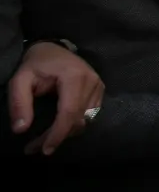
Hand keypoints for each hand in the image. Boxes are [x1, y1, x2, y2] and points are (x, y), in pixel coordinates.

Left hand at [8, 41, 104, 155]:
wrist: (54, 49)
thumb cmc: (37, 64)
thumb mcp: (20, 79)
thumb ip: (19, 102)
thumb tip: (21, 129)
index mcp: (74, 77)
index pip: (69, 111)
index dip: (58, 133)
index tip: (45, 149)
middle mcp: (92, 82)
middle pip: (78, 119)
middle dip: (57, 136)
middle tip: (34, 147)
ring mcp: (98, 86)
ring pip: (85, 120)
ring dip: (65, 133)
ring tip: (44, 138)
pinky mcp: (99, 90)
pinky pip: (90, 115)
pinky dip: (74, 124)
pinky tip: (59, 126)